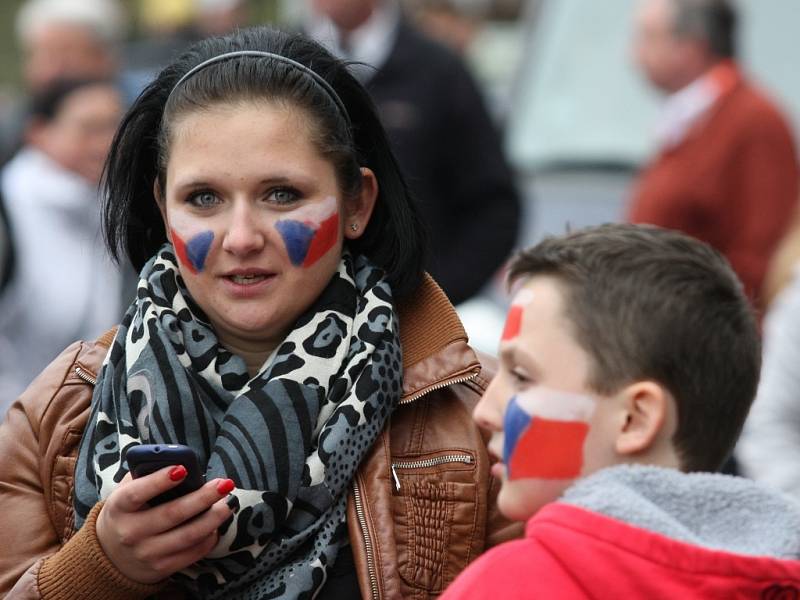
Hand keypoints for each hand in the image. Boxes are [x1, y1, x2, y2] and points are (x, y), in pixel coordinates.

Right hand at [95, 465, 234, 583]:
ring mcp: (146, 553)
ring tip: (229, 503)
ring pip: (188, 535)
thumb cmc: (128, 512)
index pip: (137, 493)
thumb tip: (178, 460)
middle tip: (224, 484)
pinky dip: (209, 538)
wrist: (111, 556)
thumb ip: (145, 474)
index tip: (183, 468)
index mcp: (119, 507)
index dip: (159, 481)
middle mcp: (130, 532)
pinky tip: (217, 524)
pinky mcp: (161, 568)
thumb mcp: (126, 491)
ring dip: (213, 518)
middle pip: (173, 514)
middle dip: (203, 498)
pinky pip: (192, 553)